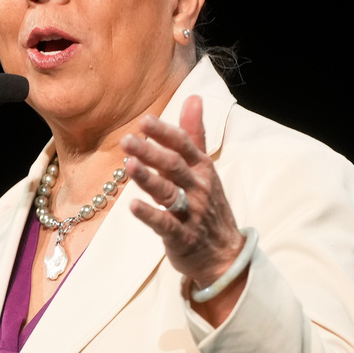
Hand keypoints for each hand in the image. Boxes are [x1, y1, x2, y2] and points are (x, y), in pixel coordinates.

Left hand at [121, 95, 245, 294]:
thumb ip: (194, 134)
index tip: (144, 121)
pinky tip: (132, 206)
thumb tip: (193, 97)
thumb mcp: (205, 168)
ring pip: (169, 193)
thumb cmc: (209, 206)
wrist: (226, 254)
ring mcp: (191, 213)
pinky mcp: (182, 236)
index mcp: (202, 169)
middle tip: (127, 140)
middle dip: (151, 152)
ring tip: (128, 166)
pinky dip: (150, 215)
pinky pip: (166, 224)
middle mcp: (198, 188)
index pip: (184, 145)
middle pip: (174, 166)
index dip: (165, 133)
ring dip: (149, 179)